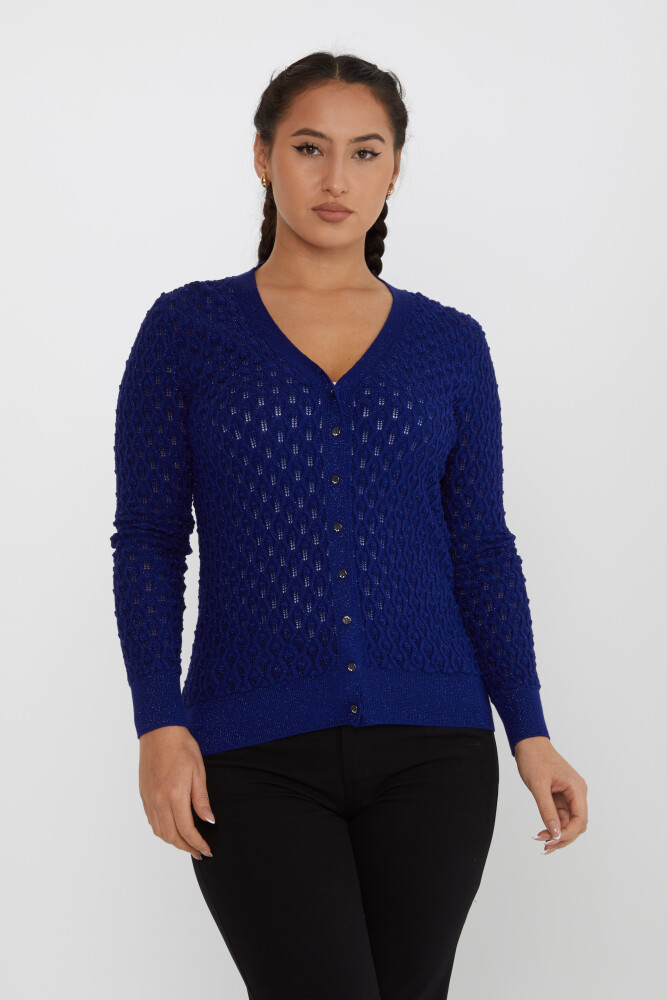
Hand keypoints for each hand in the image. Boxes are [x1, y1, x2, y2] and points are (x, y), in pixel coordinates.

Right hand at [138, 726, 215, 860]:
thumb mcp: (198, 772)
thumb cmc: (182, 747)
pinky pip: (151, 820)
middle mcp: (158, 800)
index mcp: (174, 795)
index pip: (187, 830)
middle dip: (186, 847)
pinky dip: (162, 830)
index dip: (198, 843)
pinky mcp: (143, 794)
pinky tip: (172, 828)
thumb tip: (209, 822)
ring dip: (173, 841)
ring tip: (187, 843)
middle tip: (199, 852)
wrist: (160, 731)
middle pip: (171, 836)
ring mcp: (149, 798)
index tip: (207, 850)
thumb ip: (201, 800)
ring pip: (159, 831)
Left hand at [513, 736, 587, 855]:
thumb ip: (547, 810)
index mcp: (577, 788)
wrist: (528, 742)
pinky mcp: (561, 796)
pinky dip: (553, 826)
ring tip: (542, 843)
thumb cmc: (534, 759)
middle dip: (563, 837)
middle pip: (577, 824)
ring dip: (557, 834)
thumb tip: (555, 834)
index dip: (568, 833)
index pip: (580, 818)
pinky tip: (543, 834)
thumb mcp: (538, 786)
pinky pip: (561, 816)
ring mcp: (570, 795)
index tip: (552, 841)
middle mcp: (577, 793)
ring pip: (569, 822)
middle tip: (545, 847)